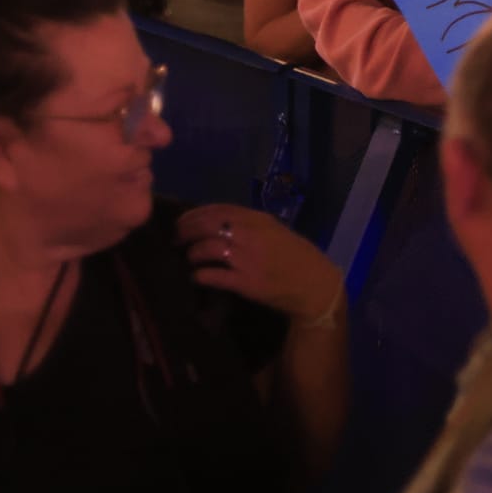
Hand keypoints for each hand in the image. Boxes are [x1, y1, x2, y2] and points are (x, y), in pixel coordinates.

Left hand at [177, 204, 343, 322]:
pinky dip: (201, 275)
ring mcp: (248, 258)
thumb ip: (248, 224)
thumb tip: (214, 223)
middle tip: (176, 239)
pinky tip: (197, 277)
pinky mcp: (247, 282)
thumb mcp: (274, 231)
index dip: (194, 214)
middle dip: (187, 231)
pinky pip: (214, 276)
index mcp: (259, 219)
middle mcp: (252, 235)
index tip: (181, 221)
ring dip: (193, 253)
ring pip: (208, 248)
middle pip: (208, 225)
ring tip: (189, 258)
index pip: (218, 209)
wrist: (314, 283)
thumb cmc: (294, 255)